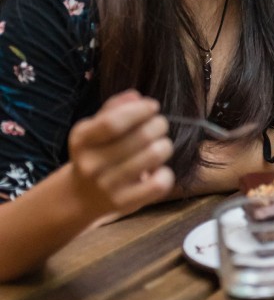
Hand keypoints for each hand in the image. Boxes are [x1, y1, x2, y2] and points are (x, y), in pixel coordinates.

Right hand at [66, 90, 174, 218]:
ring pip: (154, 155)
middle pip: (141, 136)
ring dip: (164, 145)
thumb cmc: (97, 152)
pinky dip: (166, 173)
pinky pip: (159, 184)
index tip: (152, 106)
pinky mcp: (124, 203)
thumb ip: (114, 108)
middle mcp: (91, 164)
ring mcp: (107, 185)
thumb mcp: (96, 127)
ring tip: (158, 146)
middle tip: (159, 126)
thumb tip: (136, 97)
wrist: (81, 195)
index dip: (139, 110)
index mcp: (82, 139)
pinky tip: (157, 170)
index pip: (113, 123)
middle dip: (159, 125)